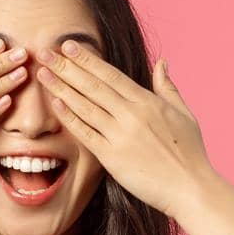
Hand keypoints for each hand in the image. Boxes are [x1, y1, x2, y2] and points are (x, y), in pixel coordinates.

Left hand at [34, 42, 217, 216]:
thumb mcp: (184, 114)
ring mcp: (121, 136)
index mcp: (147, 102)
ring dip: (61, 88)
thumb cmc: (190, 154)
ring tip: (43, 73)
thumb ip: (168, 87)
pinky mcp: (112, 158)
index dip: (87, 59)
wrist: (190, 188)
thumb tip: (162, 62)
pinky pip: (86, 133)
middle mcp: (131, 115)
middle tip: (45, 52)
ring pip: (85, 106)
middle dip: (66, 67)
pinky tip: (55, 104)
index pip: (110, 74)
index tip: (68, 46)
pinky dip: (69, 118)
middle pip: (93, 85)